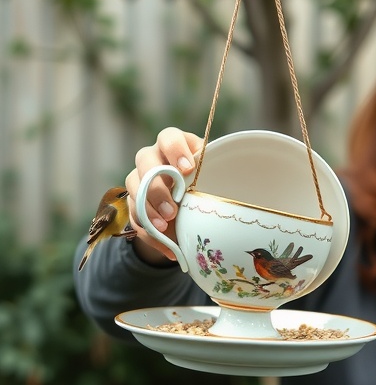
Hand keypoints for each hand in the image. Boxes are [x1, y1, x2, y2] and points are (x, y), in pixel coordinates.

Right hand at [125, 127, 202, 264]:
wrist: (187, 205)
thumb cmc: (203, 183)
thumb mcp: (211, 177)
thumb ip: (214, 175)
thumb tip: (233, 183)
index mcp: (173, 145)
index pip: (168, 137)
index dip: (175, 150)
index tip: (188, 169)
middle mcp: (152, 157)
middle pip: (144, 161)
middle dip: (157, 188)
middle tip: (172, 210)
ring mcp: (139, 178)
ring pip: (133, 188)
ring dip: (148, 210)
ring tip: (165, 227)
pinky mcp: (133, 202)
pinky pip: (134, 217)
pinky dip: (150, 234)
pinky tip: (167, 247)